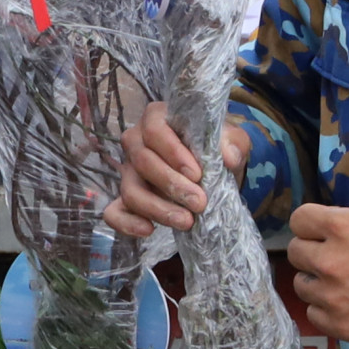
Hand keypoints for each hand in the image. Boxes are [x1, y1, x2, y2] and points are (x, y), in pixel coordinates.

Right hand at [101, 99, 249, 237]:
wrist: (213, 173)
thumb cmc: (216, 150)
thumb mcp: (232, 141)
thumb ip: (233, 142)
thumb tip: (228, 156)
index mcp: (157, 118)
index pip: (154, 129)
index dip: (172, 151)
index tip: (196, 174)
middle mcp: (136, 141)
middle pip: (142, 161)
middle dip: (170, 185)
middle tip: (199, 203)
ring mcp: (128, 171)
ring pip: (130, 189)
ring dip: (157, 208)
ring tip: (186, 222)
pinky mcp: (125, 199)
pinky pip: (114, 212)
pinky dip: (127, 223)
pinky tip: (148, 230)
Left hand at [287, 118, 348, 344]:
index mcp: (342, 227)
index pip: (299, 220)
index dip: (314, 222)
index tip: (332, 227)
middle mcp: (332, 262)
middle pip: (297, 252)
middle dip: (314, 248)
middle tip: (340, 252)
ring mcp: (335, 298)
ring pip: (303, 285)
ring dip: (318, 279)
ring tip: (345, 277)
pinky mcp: (343, 327)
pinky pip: (315, 315)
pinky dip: (327, 309)